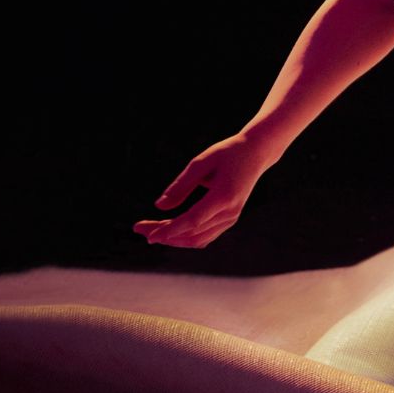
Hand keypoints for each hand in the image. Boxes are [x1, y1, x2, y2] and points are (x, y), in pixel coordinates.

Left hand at [136, 133, 276, 247]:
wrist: (255, 154)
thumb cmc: (227, 153)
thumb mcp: (201, 162)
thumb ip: (181, 185)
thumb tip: (159, 206)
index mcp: (224, 197)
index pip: (192, 221)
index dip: (169, 230)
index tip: (148, 236)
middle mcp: (230, 212)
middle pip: (192, 233)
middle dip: (163, 234)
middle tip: (138, 228)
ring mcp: (231, 218)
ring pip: (197, 239)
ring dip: (172, 237)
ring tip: (149, 229)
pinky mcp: (229, 219)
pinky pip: (204, 236)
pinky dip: (185, 236)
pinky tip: (169, 230)